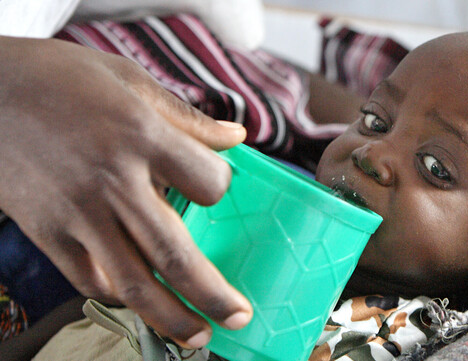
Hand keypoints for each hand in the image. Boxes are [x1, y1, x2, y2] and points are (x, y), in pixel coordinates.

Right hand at [0, 36, 249, 347]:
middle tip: (239, 317)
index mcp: (141, 136)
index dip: (222, 187)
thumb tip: (237, 137)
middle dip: (212, 295)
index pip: (208, 184)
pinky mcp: (45, 231)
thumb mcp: (129, 79)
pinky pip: (88, 278)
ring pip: (133, 281)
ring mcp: (76, 213)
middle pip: (174, 255)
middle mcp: (112, 181)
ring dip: (170, 317)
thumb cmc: (57, 77)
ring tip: (199, 335)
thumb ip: (187, 117)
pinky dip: (117, 295)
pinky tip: (139, 300)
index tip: (219, 187)